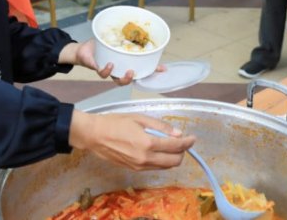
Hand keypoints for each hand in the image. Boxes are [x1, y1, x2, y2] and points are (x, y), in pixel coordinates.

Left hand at [68, 40, 165, 85]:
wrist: (82, 50)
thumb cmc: (100, 46)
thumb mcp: (114, 40)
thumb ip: (124, 36)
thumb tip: (139, 28)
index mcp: (125, 64)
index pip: (141, 69)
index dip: (152, 71)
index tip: (163, 69)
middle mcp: (118, 71)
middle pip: (129, 80)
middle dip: (133, 78)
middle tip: (133, 72)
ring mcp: (108, 71)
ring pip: (116, 81)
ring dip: (121, 78)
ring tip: (123, 69)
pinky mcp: (98, 69)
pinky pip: (103, 73)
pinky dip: (106, 69)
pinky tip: (109, 64)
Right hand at [69, 111, 195, 170]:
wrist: (94, 135)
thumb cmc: (115, 122)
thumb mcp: (139, 118)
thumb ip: (160, 127)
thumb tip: (178, 133)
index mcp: (148, 143)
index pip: (175, 146)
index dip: (187, 142)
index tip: (192, 138)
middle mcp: (145, 158)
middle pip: (174, 161)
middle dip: (182, 152)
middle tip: (183, 142)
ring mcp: (139, 166)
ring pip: (165, 167)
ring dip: (173, 158)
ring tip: (171, 145)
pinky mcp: (134, 169)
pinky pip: (154, 168)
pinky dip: (161, 161)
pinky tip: (158, 150)